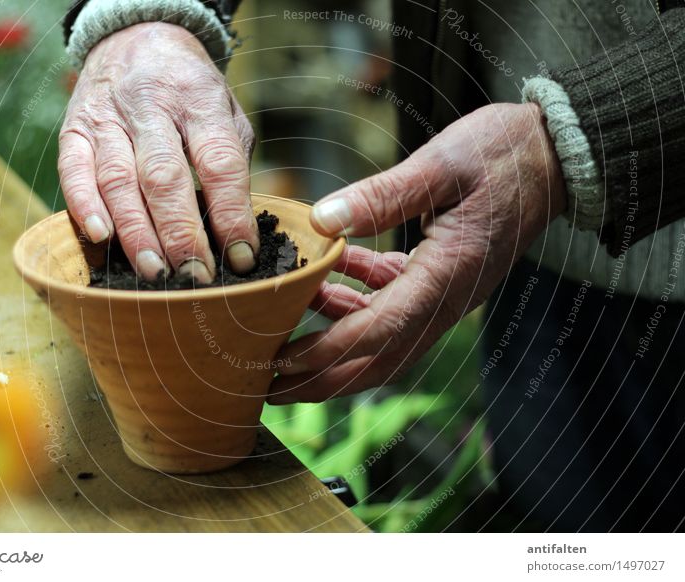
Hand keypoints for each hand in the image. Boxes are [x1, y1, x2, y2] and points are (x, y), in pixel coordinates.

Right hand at [58, 22, 257, 282]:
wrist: (137, 37)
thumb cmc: (191, 90)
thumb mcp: (226, 112)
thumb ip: (231, 162)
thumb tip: (235, 230)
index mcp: (198, 99)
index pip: (218, 162)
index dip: (231, 214)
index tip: (241, 256)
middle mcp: (151, 106)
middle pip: (164, 177)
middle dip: (181, 234)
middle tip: (196, 277)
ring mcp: (107, 116)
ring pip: (118, 180)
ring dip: (136, 233)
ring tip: (156, 273)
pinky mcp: (74, 128)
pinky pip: (74, 170)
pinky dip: (84, 205)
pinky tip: (101, 238)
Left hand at [270, 103, 566, 402]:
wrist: (552, 155)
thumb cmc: (503, 153)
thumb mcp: (442, 164)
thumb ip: (383, 196)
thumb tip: (324, 220)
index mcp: (447, 275)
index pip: (379, 329)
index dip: (326, 350)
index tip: (281, 362)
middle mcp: (445, 298)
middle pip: (379, 358)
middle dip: (324, 379)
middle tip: (272, 387)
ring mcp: (442, 292)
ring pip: (381, 338)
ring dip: (333, 346)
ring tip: (283, 343)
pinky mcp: (438, 277)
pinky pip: (389, 302)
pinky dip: (353, 299)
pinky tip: (323, 278)